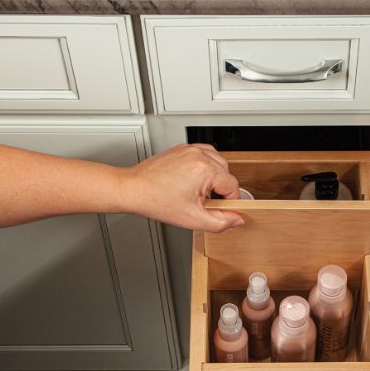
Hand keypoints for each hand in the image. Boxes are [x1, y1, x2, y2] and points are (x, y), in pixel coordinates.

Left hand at [120, 144, 244, 232]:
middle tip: (206, 203)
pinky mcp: (182, 148)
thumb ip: (220, 222)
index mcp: (204, 169)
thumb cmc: (155, 200)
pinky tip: (197, 179)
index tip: (220, 210)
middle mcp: (198, 155)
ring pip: (218, 161)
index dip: (230, 202)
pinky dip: (206, 166)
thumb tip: (237, 219)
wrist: (133, 189)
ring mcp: (190, 149)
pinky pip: (205, 154)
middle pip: (227, 173)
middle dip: (221, 189)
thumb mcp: (193, 219)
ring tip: (201, 191)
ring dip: (215, 177)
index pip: (233, 186)